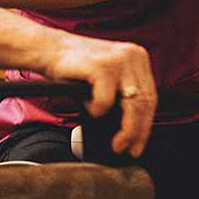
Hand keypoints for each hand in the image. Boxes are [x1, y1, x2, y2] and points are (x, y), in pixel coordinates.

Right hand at [44, 34, 155, 157]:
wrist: (48, 50)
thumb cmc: (74, 66)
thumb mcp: (108, 76)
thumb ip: (123, 93)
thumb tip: (133, 128)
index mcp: (137, 56)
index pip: (150, 97)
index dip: (146, 124)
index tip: (139, 143)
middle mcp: (132, 56)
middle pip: (144, 103)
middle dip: (138, 132)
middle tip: (129, 148)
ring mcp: (118, 60)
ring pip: (132, 106)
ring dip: (126, 130)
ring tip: (117, 143)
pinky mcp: (102, 67)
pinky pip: (106, 102)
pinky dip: (96, 110)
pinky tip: (87, 105)